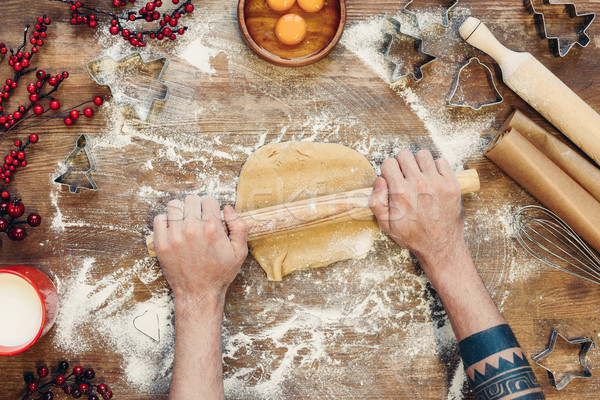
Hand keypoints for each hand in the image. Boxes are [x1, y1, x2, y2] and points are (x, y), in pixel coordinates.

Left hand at [153, 195, 247, 299]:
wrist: (199, 294)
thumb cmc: (220, 273)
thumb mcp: (240, 252)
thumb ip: (239, 226)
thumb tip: (227, 208)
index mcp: (212, 228)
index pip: (209, 200)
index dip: (212, 208)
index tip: (211, 218)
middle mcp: (192, 229)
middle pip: (191, 199)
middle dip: (197, 207)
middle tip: (199, 220)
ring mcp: (174, 236)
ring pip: (174, 205)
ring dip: (181, 211)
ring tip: (185, 223)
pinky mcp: (161, 244)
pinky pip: (159, 219)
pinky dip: (166, 221)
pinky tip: (174, 230)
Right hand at [369, 149, 465, 269]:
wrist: (440, 246)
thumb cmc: (413, 236)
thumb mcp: (386, 225)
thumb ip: (376, 201)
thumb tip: (379, 180)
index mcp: (401, 192)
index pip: (388, 163)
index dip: (388, 171)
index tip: (392, 179)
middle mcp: (418, 184)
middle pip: (404, 154)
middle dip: (401, 164)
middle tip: (404, 177)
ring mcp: (437, 183)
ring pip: (422, 155)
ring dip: (418, 163)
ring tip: (419, 176)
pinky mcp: (451, 184)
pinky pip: (441, 162)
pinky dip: (436, 168)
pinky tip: (432, 180)